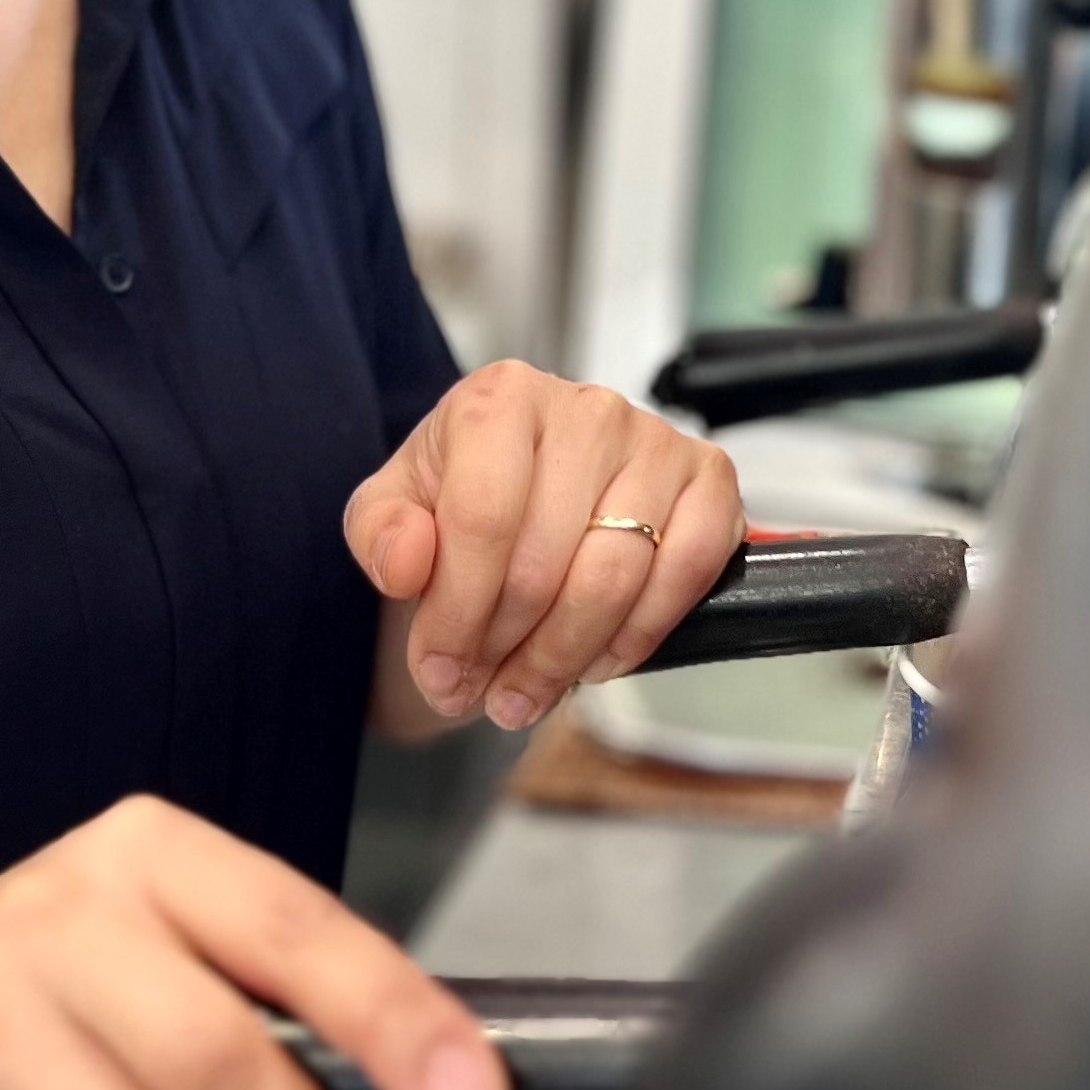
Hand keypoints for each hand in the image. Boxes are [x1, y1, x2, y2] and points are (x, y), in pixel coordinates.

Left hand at [344, 360, 743, 731]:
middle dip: (505, 649)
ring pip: (613, 579)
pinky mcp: (709, 479)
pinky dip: (639, 634)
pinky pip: (685, 574)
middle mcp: (587, 408)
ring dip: (565, 656)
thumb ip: (380, 532)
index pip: (482, 518)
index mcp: (501, 397)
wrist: (532, 485)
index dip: (457, 612)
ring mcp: (656, 441)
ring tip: (528, 691)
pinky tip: (597, 660)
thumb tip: (408, 564)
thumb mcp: (393, 506)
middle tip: (483, 692)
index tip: (439, 668)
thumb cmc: (463, 491)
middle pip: (545, 562)